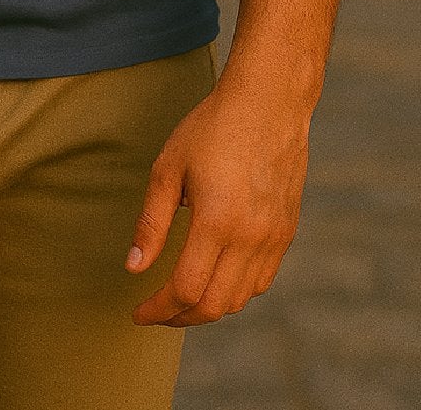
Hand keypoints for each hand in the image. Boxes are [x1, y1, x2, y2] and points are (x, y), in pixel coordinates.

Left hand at [125, 73, 309, 325]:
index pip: (186, 290)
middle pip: (215, 305)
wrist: (268, 101)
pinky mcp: (287, 230)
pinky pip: (262, 280)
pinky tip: (216, 277)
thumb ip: (151, 223)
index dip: (158, 310)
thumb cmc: (212, 127)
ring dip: (208, 308)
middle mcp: (251, 237)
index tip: (137, 312)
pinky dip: (236, 291)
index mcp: (217, 221)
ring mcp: (274, 237)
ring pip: (241, 298)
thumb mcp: (169, 167)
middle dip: (180, 317)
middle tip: (156, 312)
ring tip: (182, 297)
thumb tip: (134, 269)